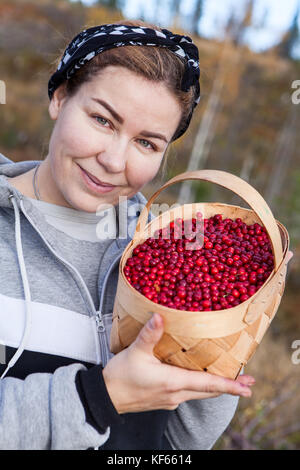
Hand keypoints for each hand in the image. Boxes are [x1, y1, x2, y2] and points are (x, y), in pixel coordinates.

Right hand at [103, 313, 254, 413]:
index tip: (247, 387)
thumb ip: (150, 334)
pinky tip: (199, 378)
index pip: (208, 384)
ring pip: (200, 393)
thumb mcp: (136, 353)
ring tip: (230, 381)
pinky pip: (189, 393)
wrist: (106, 397)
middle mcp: (176, 394)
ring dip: (216, 387)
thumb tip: (160, 316)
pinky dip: (200, 386)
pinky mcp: (165, 400)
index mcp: (172, 382)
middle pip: (209, 391)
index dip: (229, 385)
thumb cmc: (120, 377)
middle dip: (230, 387)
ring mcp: (171, 399)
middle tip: (248, 383)